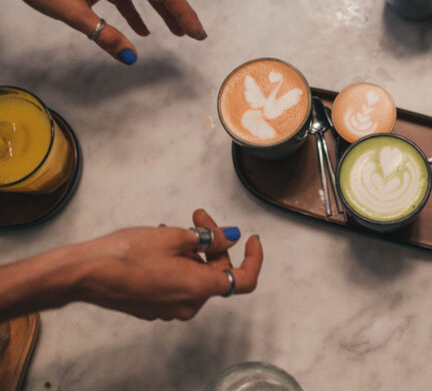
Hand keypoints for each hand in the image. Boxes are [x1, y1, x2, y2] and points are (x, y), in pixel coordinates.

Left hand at [0, 0, 205, 63]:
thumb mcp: (72, 13)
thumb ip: (104, 36)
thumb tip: (131, 56)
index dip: (185, 13)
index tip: (197, 33)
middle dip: (180, 13)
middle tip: (195, 35)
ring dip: (161, 12)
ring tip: (175, 33)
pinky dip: (138, 9)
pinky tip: (140, 29)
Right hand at [73, 209, 262, 320]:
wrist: (85, 273)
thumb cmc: (126, 254)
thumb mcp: (174, 236)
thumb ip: (209, 238)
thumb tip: (230, 237)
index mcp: (199, 289)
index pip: (243, 280)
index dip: (253, 258)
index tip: (251, 239)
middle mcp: (188, 304)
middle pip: (217, 272)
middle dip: (214, 242)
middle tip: (198, 216)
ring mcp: (170, 308)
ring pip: (196, 275)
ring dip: (194, 250)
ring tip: (176, 226)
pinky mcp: (154, 306)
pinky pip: (178, 283)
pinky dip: (179, 262)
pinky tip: (162, 243)